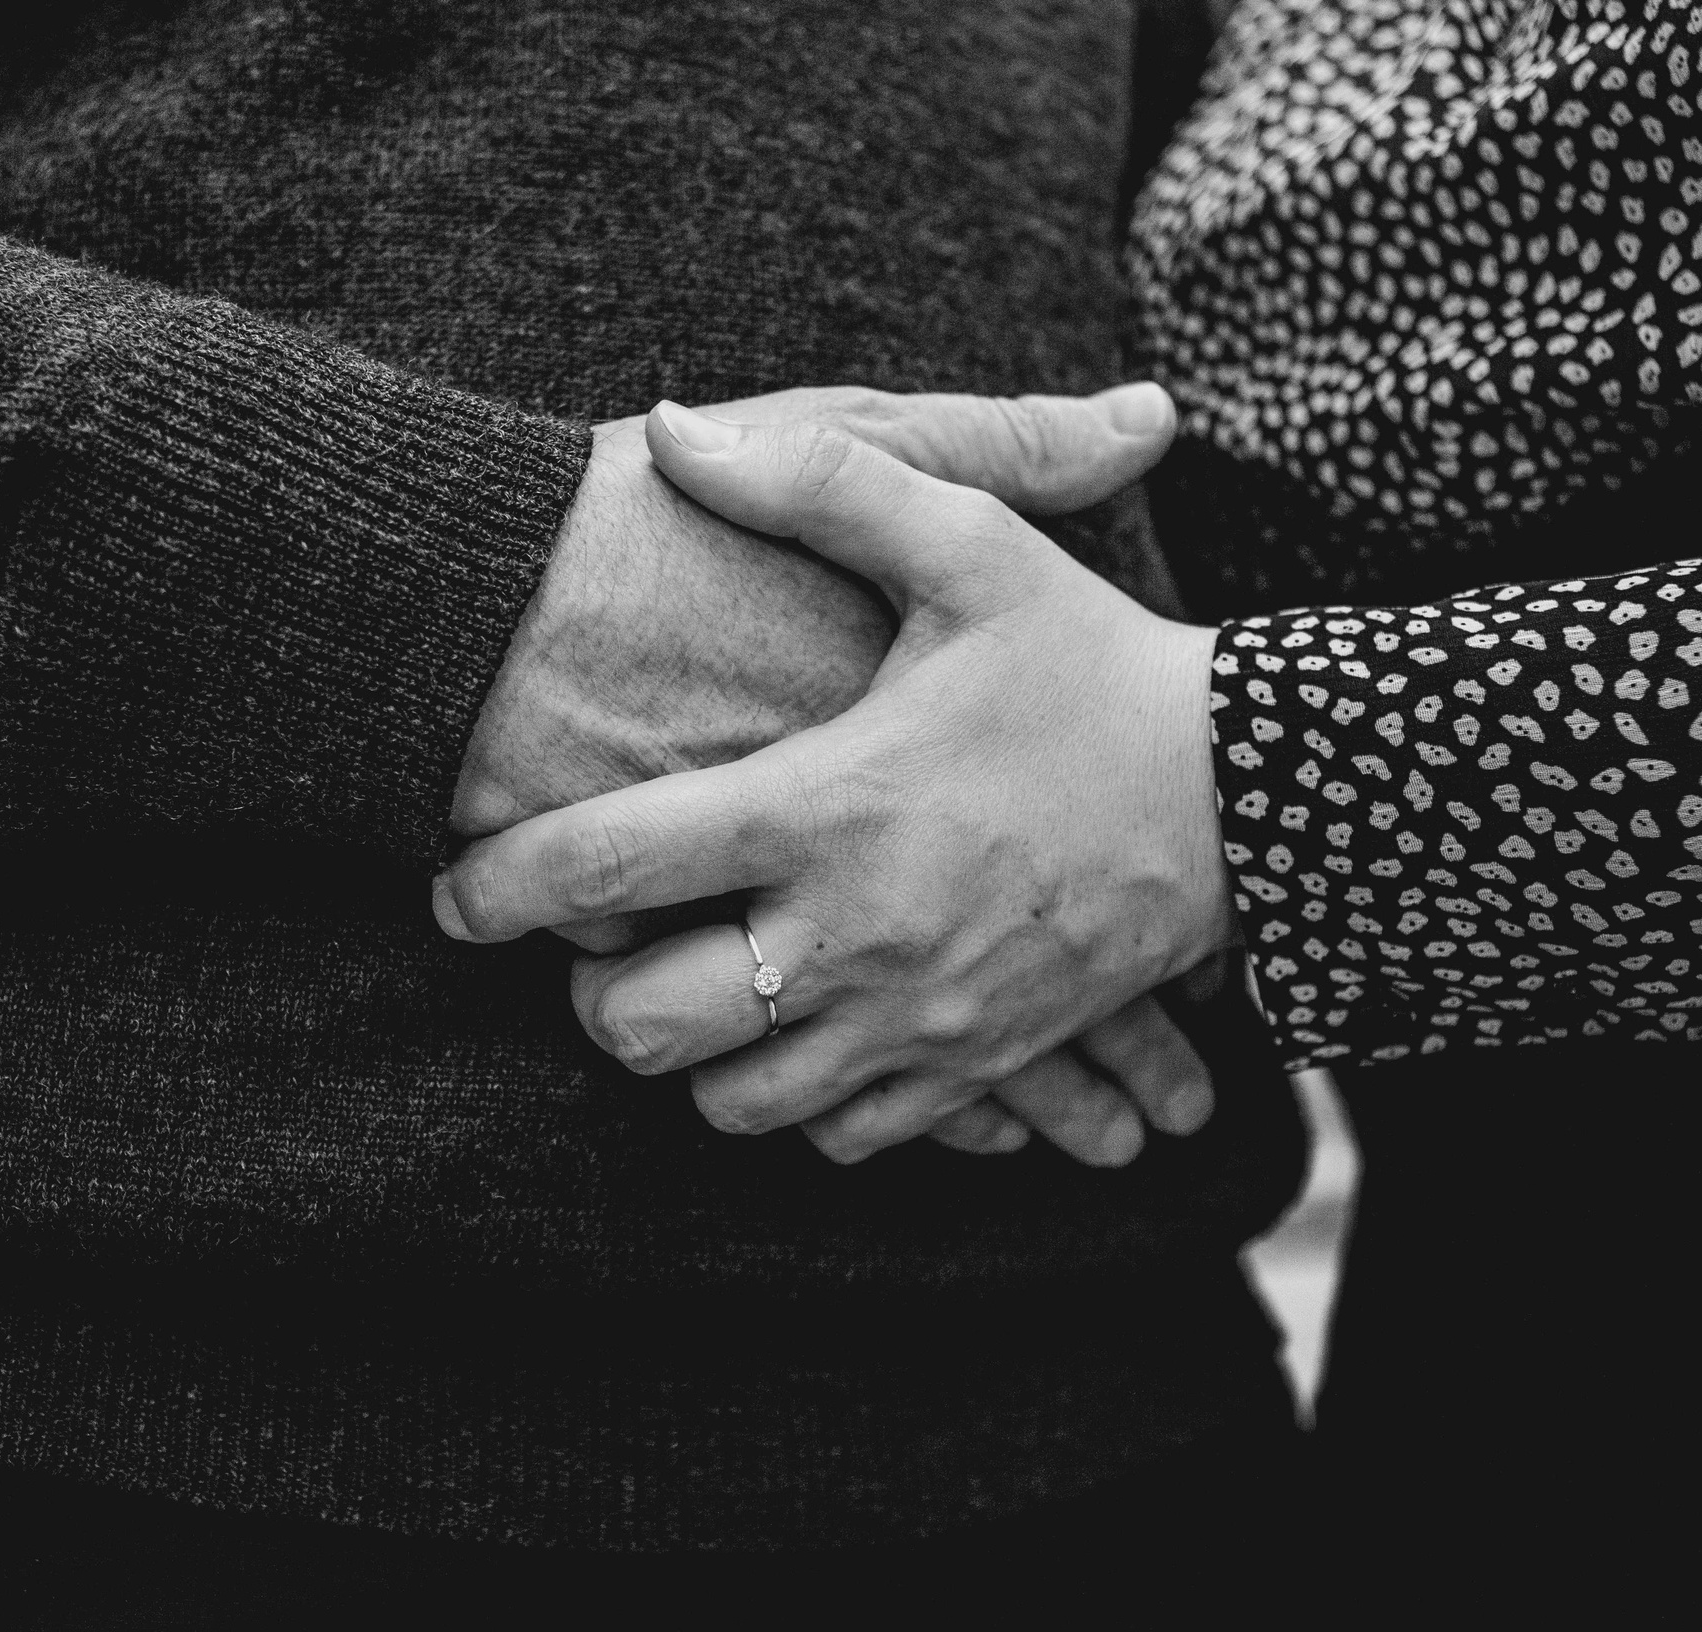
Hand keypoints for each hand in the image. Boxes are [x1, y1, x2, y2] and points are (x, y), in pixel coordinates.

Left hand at [434, 399, 1237, 1161]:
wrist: (1251, 796)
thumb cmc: (1092, 664)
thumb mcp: (968, 550)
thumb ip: (818, 479)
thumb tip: (668, 423)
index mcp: (823, 804)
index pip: (602, 869)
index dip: (493, 886)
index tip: (450, 892)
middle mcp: (851, 933)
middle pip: (639, 1028)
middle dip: (589, 994)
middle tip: (597, 944)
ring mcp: (913, 1018)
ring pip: (728, 1105)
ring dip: (689, 1057)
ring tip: (698, 984)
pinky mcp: (972, 1069)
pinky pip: (838, 1138)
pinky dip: (798, 1102)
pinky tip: (803, 1029)